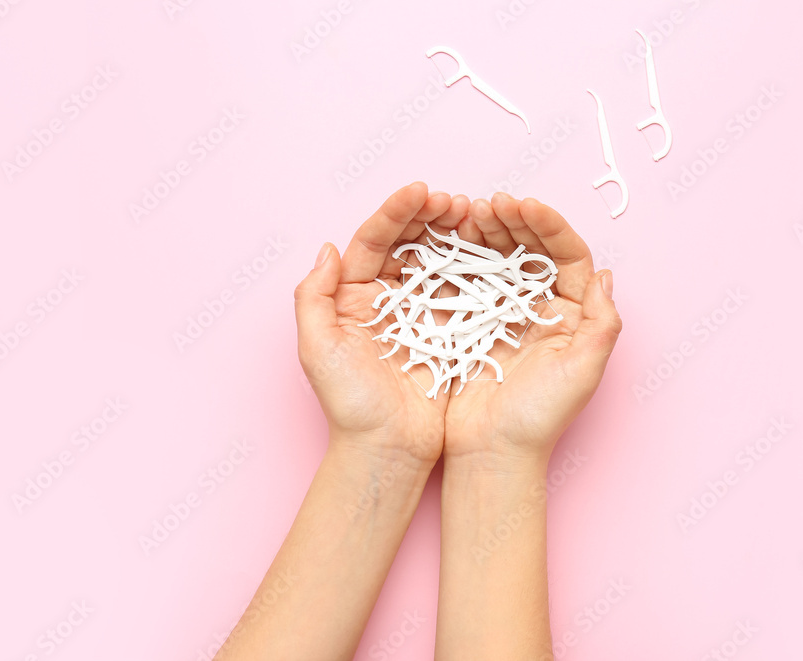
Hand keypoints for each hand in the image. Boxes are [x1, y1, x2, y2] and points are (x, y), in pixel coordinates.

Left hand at [294, 182, 470, 467]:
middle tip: (455, 202)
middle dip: (429, 216)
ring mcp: (419, 312)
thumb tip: (328, 248)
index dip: (395, 213)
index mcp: (352, 297)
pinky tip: (489, 248)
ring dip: (455, 234)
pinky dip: (476, 266)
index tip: (420, 191)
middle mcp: (386, 298)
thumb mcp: (318, 349)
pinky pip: (463, 289)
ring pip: (437, 260)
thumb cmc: (350, 404)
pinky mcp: (449, 330)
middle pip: (407, 243)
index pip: (373, 241)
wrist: (388, 448)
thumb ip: (313, 297)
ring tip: (475, 215)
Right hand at [444, 193, 622, 464]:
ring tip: (468, 212)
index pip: (566, 257)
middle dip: (514, 221)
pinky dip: (459, 257)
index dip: (548, 226)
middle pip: (531, 251)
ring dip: (486, 232)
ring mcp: (504, 314)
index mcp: (572, 316)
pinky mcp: (471, 323)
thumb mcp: (582, 371)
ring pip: (499, 259)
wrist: (491, 452)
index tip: (524, 206)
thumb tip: (605, 274)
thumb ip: (601, 323)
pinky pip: (467, 280)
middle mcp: (541, 309)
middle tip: (491, 203)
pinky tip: (448, 239)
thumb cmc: (540, 418)